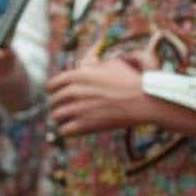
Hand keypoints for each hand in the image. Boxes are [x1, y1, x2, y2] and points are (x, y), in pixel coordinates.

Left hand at [46, 57, 160, 135]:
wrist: (143, 100)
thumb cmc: (130, 81)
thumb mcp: (111, 64)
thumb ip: (94, 65)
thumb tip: (88, 64)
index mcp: (78, 75)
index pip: (52, 84)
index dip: (52, 90)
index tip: (54, 95)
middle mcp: (74, 91)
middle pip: (53, 101)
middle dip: (58, 105)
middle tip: (65, 109)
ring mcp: (78, 108)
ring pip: (56, 116)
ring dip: (61, 119)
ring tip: (68, 120)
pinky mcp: (85, 125)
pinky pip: (64, 131)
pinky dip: (67, 131)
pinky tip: (74, 129)